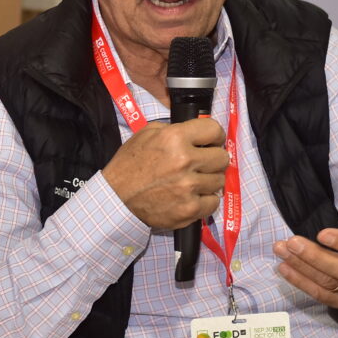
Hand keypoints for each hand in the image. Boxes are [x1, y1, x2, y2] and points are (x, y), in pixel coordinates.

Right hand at [101, 118, 228, 229]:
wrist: (116, 198)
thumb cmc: (129, 165)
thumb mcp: (145, 135)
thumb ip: (174, 129)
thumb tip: (198, 134)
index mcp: (174, 138)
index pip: (214, 129)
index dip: (214, 136)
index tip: (211, 142)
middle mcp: (185, 161)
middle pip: (222, 157)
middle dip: (213, 159)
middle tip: (201, 164)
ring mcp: (189, 187)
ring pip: (219, 180)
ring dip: (208, 181)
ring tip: (192, 182)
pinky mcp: (190, 208)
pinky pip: (213, 202)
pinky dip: (205, 200)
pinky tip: (191, 197)